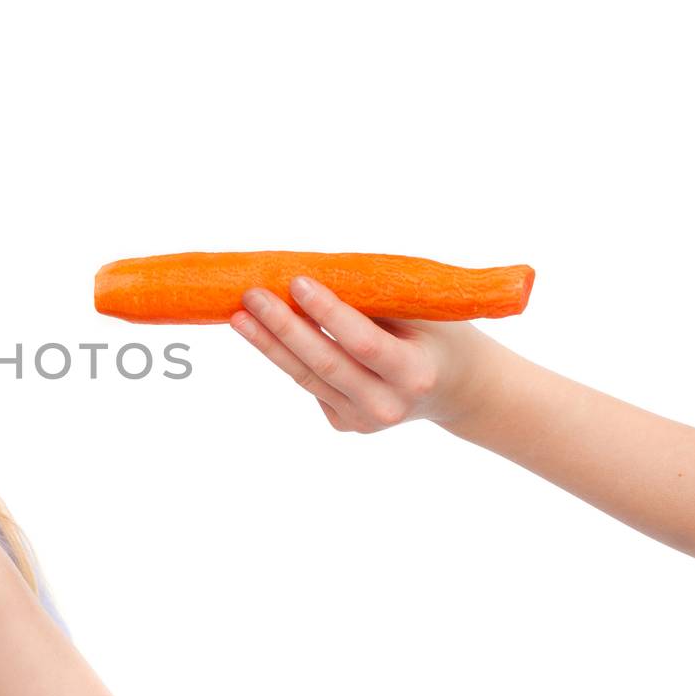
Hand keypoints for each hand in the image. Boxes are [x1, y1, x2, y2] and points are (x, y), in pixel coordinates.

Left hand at [229, 275, 497, 431]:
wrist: (455, 388)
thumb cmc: (439, 335)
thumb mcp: (423, 312)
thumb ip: (376, 300)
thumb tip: (314, 273)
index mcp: (416, 374)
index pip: (363, 343)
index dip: (328, 313)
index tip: (297, 281)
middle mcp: (387, 405)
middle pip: (324, 363)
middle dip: (283, 327)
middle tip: (252, 295)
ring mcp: (362, 420)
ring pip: (305, 376)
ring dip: (268, 343)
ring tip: (239, 314)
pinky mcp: (342, 422)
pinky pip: (309, 382)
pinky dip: (285, 354)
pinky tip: (261, 330)